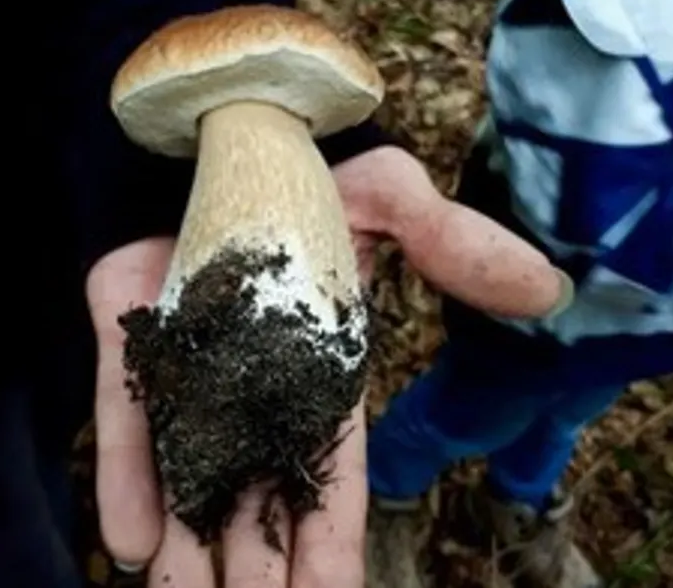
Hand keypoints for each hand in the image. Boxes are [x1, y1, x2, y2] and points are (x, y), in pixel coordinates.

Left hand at [86, 146, 568, 586]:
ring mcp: (191, 369)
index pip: (330, 482)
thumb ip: (456, 247)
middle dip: (257, 571)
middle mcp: (255, 387)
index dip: (330, 548)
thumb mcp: (393, 200)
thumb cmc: (315, 166)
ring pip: (192, 477)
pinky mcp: (134, 338)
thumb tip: (545, 289)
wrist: (228, 129)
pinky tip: (131, 542)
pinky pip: (127, 418)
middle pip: (258, 501)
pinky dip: (128, 478)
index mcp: (319, 376)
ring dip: (188, 552)